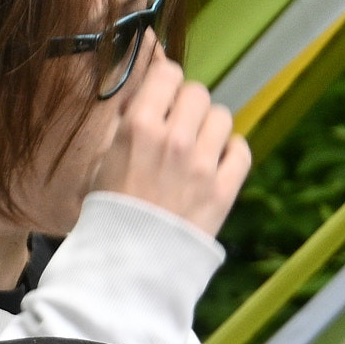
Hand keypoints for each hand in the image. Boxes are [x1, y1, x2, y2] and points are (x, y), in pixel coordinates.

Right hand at [90, 33, 250, 236]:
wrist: (126, 268)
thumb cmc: (109, 216)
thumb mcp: (103, 164)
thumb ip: (127, 128)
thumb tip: (146, 97)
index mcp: (138, 129)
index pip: (167, 75)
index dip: (165, 83)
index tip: (163, 96)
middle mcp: (174, 140)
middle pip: (198, 93)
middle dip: (188, 107)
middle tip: (179, 129)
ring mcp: (201, 165)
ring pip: (222, 118)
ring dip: (211, 130)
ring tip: (196, 152)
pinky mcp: (222, 190)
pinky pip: (241, 150)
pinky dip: (230, 154)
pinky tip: (215, 166)